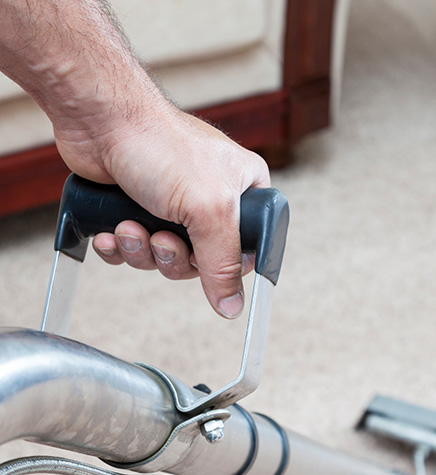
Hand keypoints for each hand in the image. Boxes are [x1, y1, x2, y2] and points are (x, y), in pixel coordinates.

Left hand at [54, 105, 270, 318]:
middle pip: (202, 260)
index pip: (248, 249)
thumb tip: (233, 305)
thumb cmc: (160, 144)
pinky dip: (121, 247)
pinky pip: (135, 250)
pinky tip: (110, 231)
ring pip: (164, 257)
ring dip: (142, 251)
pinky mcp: (138, 209)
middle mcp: (211, 200)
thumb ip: (223, 262)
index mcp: (243, 192)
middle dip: (173, 257)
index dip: (225, 265)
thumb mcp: (209, 209)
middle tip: (161, 239)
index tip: (204, 264)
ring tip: (129, 227)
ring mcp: (173, 205)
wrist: (99, 119)